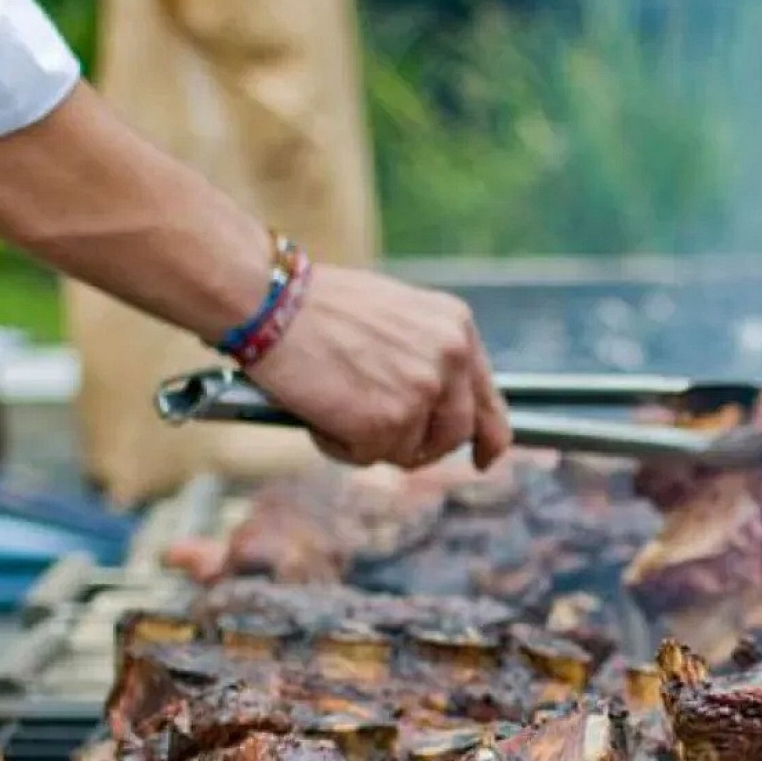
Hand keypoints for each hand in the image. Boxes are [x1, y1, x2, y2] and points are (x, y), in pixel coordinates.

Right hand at [246, 265, 512, 468]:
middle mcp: (451, 358)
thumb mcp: (397, 316)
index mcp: (457, 327)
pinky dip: (339, 445)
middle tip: (380, 438)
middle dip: (420, 446)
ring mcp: (422, 392)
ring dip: (372, 442)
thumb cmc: (318, 306)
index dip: (489, 436)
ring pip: (409, 450)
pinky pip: (368, 457)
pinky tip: (319, 411)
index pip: (488, 398)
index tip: (484, 458)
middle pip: (454, 434)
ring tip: (335, 405)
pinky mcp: (388, 423)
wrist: (272, 302)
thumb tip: (433, 409)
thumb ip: (425, 356)